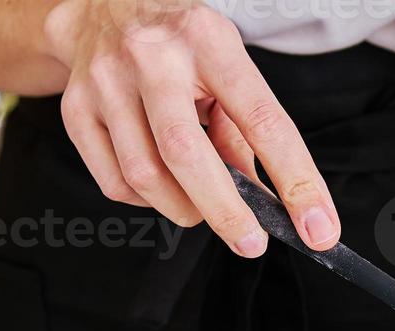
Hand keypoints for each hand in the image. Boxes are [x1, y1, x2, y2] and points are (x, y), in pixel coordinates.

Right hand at [43, 0, 339, 255]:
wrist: (99, 6)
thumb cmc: (179, 43)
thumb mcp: (227, 65)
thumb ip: (247, 129)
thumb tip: (267, 200)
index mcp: (207, 41)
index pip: (262, 121)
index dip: (295, 181)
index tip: (318, 228)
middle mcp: (151, 57)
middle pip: (187, 154)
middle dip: (227, 212)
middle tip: (251, 242)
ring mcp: (106, 83)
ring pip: (146, 176)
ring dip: (185, 208)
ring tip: (204, 206)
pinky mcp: (76, 110)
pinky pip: (116, 183)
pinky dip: (148, 200)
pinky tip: (164, 185)